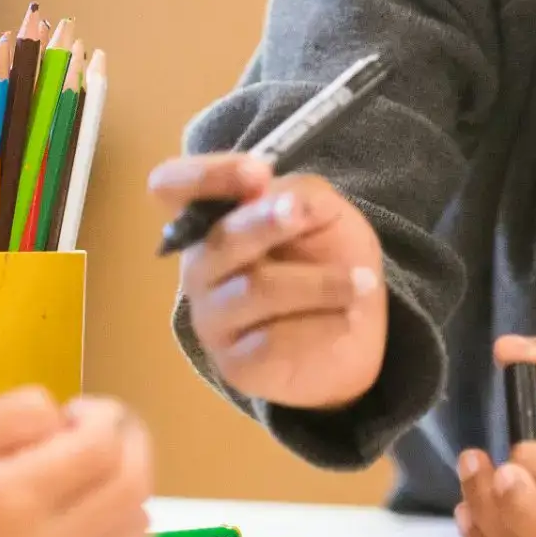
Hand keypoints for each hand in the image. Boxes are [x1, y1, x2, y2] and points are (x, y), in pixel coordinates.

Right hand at [0, 387, 152, 536]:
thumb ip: (24, 412)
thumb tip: (74, 421)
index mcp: (14, 500)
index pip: (101, 452)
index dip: (107, 418)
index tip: (84, 407)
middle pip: (131, 486)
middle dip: (131, 443)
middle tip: (105, 425)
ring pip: (134, 522)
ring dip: (130, 479)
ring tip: (93, 460)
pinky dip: (118, 516)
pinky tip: (87, 496)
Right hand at [151, 154, 386, 410]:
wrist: (353, 330)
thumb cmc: (327, 257)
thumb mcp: (325, 214)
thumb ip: (300, 196)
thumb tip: (278, 198)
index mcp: (213, 217)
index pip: (172, 186)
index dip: (205, 175)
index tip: (259, 173)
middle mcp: (200, 266)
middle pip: (218, 240)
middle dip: (268, 223)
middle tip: (307, 214)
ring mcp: (212, 317)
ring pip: (256, 290)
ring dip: (320, 283)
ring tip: (363, 283)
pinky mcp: (235, 364)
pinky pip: (273, 341)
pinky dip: (321, 326)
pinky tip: (347, 321)